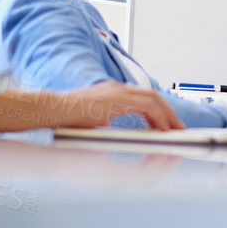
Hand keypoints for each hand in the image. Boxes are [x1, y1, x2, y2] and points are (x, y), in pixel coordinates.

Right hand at [63, 82, 183, 129]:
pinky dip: (158, 117)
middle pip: (152, 96)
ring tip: (175, 132)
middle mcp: (116, 88)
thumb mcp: (90, 123)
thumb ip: (105, 126)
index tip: (166, 125)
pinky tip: (162, 130)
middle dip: (168, 113)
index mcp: (111, 93)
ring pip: (153, 99)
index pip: (142, 98)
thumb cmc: (63, 120)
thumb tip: (113, 139)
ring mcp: (117, 91)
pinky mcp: (116, 98)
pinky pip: (147, 106)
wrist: (48, 111)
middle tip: (178, 129)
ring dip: (167, 115)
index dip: (157, 111)